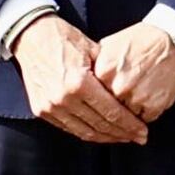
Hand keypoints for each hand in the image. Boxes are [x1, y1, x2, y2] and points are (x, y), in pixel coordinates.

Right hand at [12, 14, 149, 144]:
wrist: (30, 36)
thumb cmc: (64, 38)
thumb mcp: (93, 49)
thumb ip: (109, 75)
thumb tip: (130, 94)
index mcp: (79, 83)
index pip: (112, 113)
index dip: (130, 125)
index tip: (143, 132)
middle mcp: (64, 99)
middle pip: (100, 126)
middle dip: (123, 135)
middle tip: (138, 138)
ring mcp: (51, 107)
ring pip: (85, 132)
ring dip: (106, 138)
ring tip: (122, 138)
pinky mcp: (41, 110)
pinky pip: (69, 128)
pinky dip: (86, 133)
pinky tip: (100, 133)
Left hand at [90, 19, 174, 129]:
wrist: (173, 41)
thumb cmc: (143, 40)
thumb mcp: (111, 44)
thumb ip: (95, 63)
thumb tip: (81, 78)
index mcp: (104, 71)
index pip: (91, 95)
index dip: (95, 96)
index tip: (97, 98)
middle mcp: (118, 87)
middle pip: (107, 108)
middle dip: (110, 106)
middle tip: (119, 99)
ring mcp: (136, 98)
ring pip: (124, 117)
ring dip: (127, 113)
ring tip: (135, 97)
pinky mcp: (153, 107)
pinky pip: (142, 119)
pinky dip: (144, 114)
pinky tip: (147, 98)